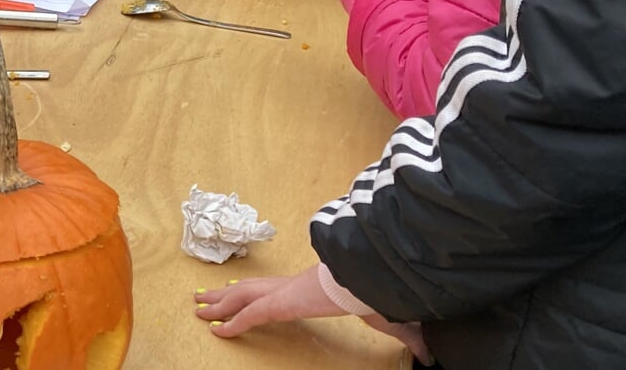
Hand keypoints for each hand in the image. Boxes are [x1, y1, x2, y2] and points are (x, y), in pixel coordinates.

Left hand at [194, 268, 430, 363]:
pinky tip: (217, 331)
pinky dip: (233, 323)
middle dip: (224, 294)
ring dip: (218, 304)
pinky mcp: (285, 301)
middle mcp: (292, 284)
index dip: (253, 293)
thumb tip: (428, 353)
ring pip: (241, 297)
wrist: (377, 272)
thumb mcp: (386, 314)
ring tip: (197, 309)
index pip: (274, 289)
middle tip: (201, 299)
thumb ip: (397, 331)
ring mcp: (286, 291)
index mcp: (310, 286)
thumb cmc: (381, 289)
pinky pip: (251, 315)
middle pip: (249, 288)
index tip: (237, 294)